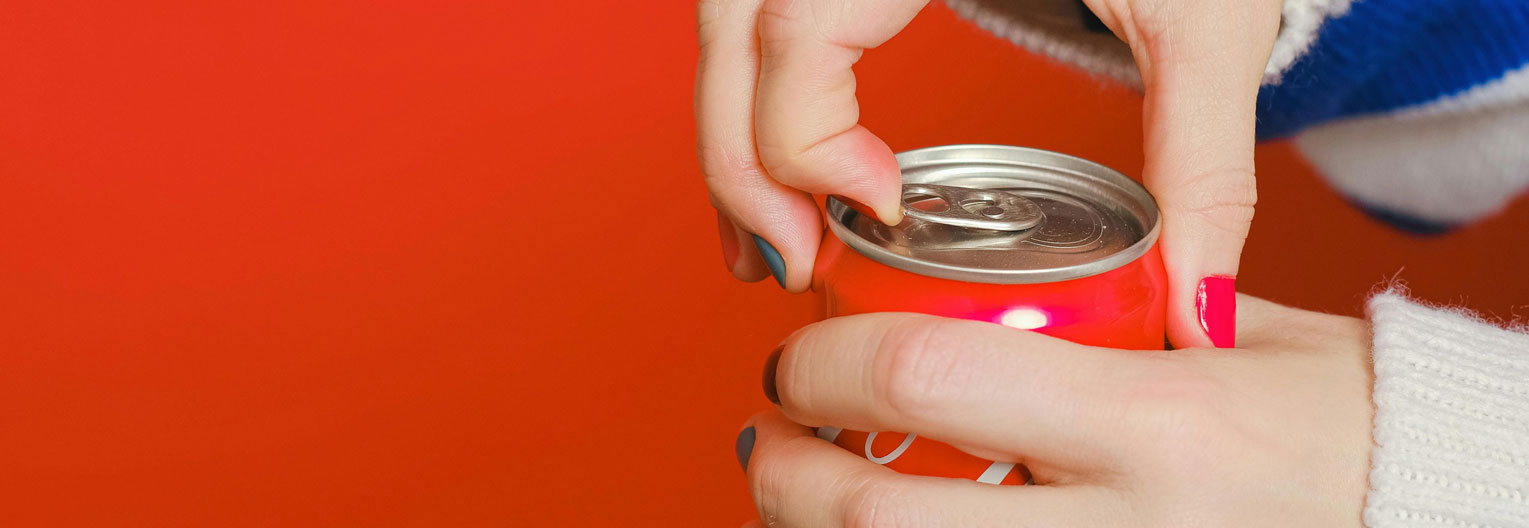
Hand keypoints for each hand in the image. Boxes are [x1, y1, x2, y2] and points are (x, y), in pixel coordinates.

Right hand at [694, 0, 1279, 346]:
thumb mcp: (1206, 20)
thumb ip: (1202, 164)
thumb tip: (1191, 308)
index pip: (799, 24)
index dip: (807, 134)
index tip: (879, 208)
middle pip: (734, 33)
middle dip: (745, 165)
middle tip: (791, 265)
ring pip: (726, 26)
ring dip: (734, 141)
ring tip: (772, 242)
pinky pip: (756, 18)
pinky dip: (753, 100)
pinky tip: (784, 176)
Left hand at [736, 295, 1374, 526]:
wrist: (1427, 516)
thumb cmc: (1342, 424)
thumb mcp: (1240, 339)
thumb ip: (1116, 320)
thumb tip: (989, 301)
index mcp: (1156, 421)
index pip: (930, 376)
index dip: (827, 362)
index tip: (797, 353)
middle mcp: (1128, 527)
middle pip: (885, 522)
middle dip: (791, 478)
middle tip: (771, 439)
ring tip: (810, 499)